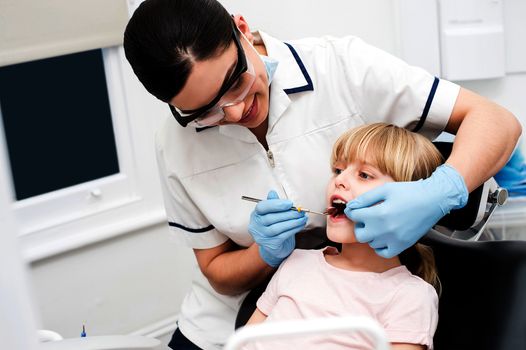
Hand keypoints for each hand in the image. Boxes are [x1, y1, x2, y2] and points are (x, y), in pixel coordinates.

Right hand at [249, 190, 307, 266]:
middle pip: (271, 218)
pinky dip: (293, 229)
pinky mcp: (270, 244)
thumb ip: (273, 203)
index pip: (261, 207)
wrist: (274, 245)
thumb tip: (272, 192)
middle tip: (300, 211)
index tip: (290, 203)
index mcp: (255, 215)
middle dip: (288, 214)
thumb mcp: (272, 213)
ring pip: (277, 227)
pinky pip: (283, 235)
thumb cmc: (274, 225)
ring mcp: (262, 236)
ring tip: (302, 218)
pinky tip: (300, 225)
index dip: (276, 204)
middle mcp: (256, 226)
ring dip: (292, 222)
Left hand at [344, 164, 467, 257]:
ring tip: (378, 224)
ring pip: (370, 243)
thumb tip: (351, 206)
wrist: (433, 200)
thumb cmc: (410, 192)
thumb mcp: (385, 189)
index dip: (353, 210)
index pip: (354, 216)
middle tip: (366, 217)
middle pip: (359, 234)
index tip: (356, 209)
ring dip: (370, 235)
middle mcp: (385, 229)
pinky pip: (383, 252)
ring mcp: (394, 239)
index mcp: (379, 213)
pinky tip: (383, 236)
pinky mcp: (402, 245)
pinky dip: (379, 246)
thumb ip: (365, 198)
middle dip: (360, 225)